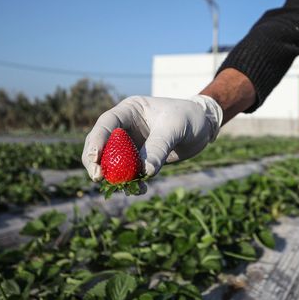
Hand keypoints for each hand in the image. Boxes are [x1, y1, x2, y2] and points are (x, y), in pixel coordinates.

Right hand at [82, 95, 222, 181]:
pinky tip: (141, 189)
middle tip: (98, 178)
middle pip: (101, 145)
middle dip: (96, 162)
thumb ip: (159, 147)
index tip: (94, 159)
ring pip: (112, 163)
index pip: (106, 124)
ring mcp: (131, 144)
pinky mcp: (139, 160)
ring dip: (114, 177)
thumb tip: (145, 171)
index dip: (96, 141)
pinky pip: (129, 174)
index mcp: (129, 110)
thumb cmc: (190, 117)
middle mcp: (125, 127)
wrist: (204, 127)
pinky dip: (131, 183)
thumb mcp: (176, 127)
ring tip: (126, 188)